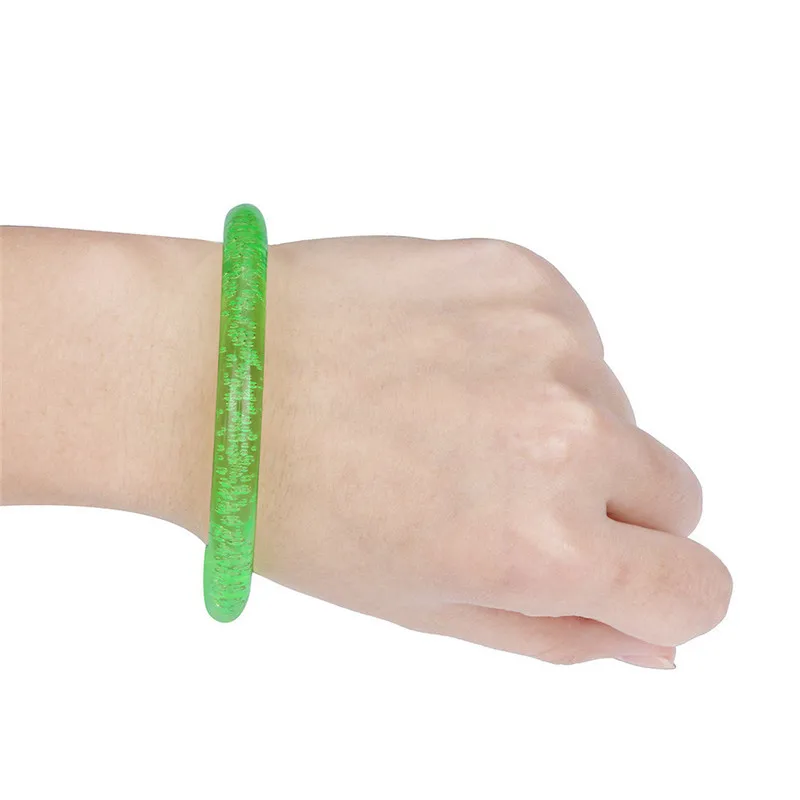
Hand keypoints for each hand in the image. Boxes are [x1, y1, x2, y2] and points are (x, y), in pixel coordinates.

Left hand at [249, 236, 730, 666]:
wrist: (213, 368)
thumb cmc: (294, 501)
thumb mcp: (423, 603)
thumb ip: (555, 631)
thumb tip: (650, 640)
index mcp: (540, 543)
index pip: (696, 590)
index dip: (655, 594)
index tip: (611, 579)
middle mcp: (566, 435)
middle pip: (673, 494)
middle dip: (610, 510)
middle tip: (505, 495)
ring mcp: (549, 341)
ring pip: (616, 410)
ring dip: (557, 426)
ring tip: (445, 419)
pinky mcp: (524, 273)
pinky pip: (572, 337)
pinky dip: (526, 359)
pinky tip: (440, 363)